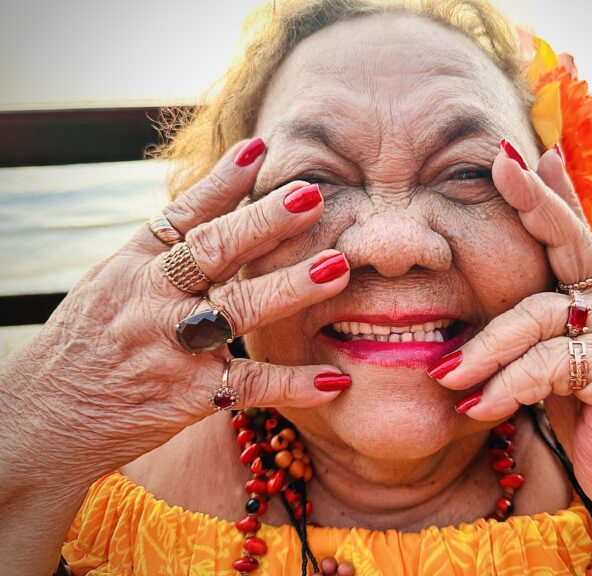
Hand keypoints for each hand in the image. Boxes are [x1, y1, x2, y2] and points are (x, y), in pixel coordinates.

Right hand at [1, 138, 350, 486]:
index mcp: (133, 265)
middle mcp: (151, 298)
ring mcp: (170, 347)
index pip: (183, 214)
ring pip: (237, 309)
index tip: (261, 148)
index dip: (222, 181)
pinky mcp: (187, 395)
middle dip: (264, 221)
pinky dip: (292, 383)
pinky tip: (333, 380)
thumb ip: (162, 249)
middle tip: (312, 196)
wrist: (46, 420)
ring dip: (289, 287)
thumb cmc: (88, 344)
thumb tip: (217, 200)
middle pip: (213, 251)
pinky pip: (248, 385)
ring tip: (338, 268)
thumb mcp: (112, 283)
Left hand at [429, 144, 591, 519]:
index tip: (520, 152)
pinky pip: (548, 366)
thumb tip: (474, 312)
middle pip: (567, 242)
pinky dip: (507, 387)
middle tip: (500, 166)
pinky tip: (479, 409)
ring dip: (485, 350)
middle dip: (533, 201)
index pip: (569, 236)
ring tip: (448, 378)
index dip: (548, 193)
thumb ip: (525, 335)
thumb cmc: (583, 424)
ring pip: (537, 318)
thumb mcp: (547, 370)